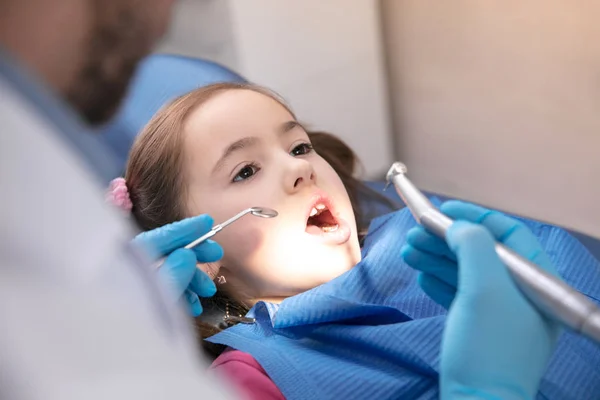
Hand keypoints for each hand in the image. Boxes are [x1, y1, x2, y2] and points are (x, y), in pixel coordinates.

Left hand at [133, 215, 222, 316]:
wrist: (110, 349)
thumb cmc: (131, 319)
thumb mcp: (156, 297)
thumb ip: (172, 274)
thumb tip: (186, 255)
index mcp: (131, 260)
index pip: (163, 236)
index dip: (187, 229)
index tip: (208, 222)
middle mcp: (132, 267)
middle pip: (167, 252)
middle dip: (194, 256)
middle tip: (216, 256)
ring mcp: (136, 282)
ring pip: (169, 271)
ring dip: (191, 279)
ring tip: (206, 293)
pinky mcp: (140, 297)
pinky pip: (164, 287)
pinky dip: (181, 292)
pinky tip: (192, 305)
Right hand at [401, 201, 560, 398]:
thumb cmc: (488, 346)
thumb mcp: (484, 288)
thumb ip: (474, 246)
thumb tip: (460, 225)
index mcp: (536, 281)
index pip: (509, 234)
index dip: (475, 216)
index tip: (442, 210)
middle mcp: (521, 294)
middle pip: (482, 252)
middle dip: (446, 238)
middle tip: (415, 231)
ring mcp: (500, 314)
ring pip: (466, 273)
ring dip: (437, 257)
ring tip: (409, 250)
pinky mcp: (479, 329)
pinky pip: (459, 295)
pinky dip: (439, 281)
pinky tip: (421, 274)